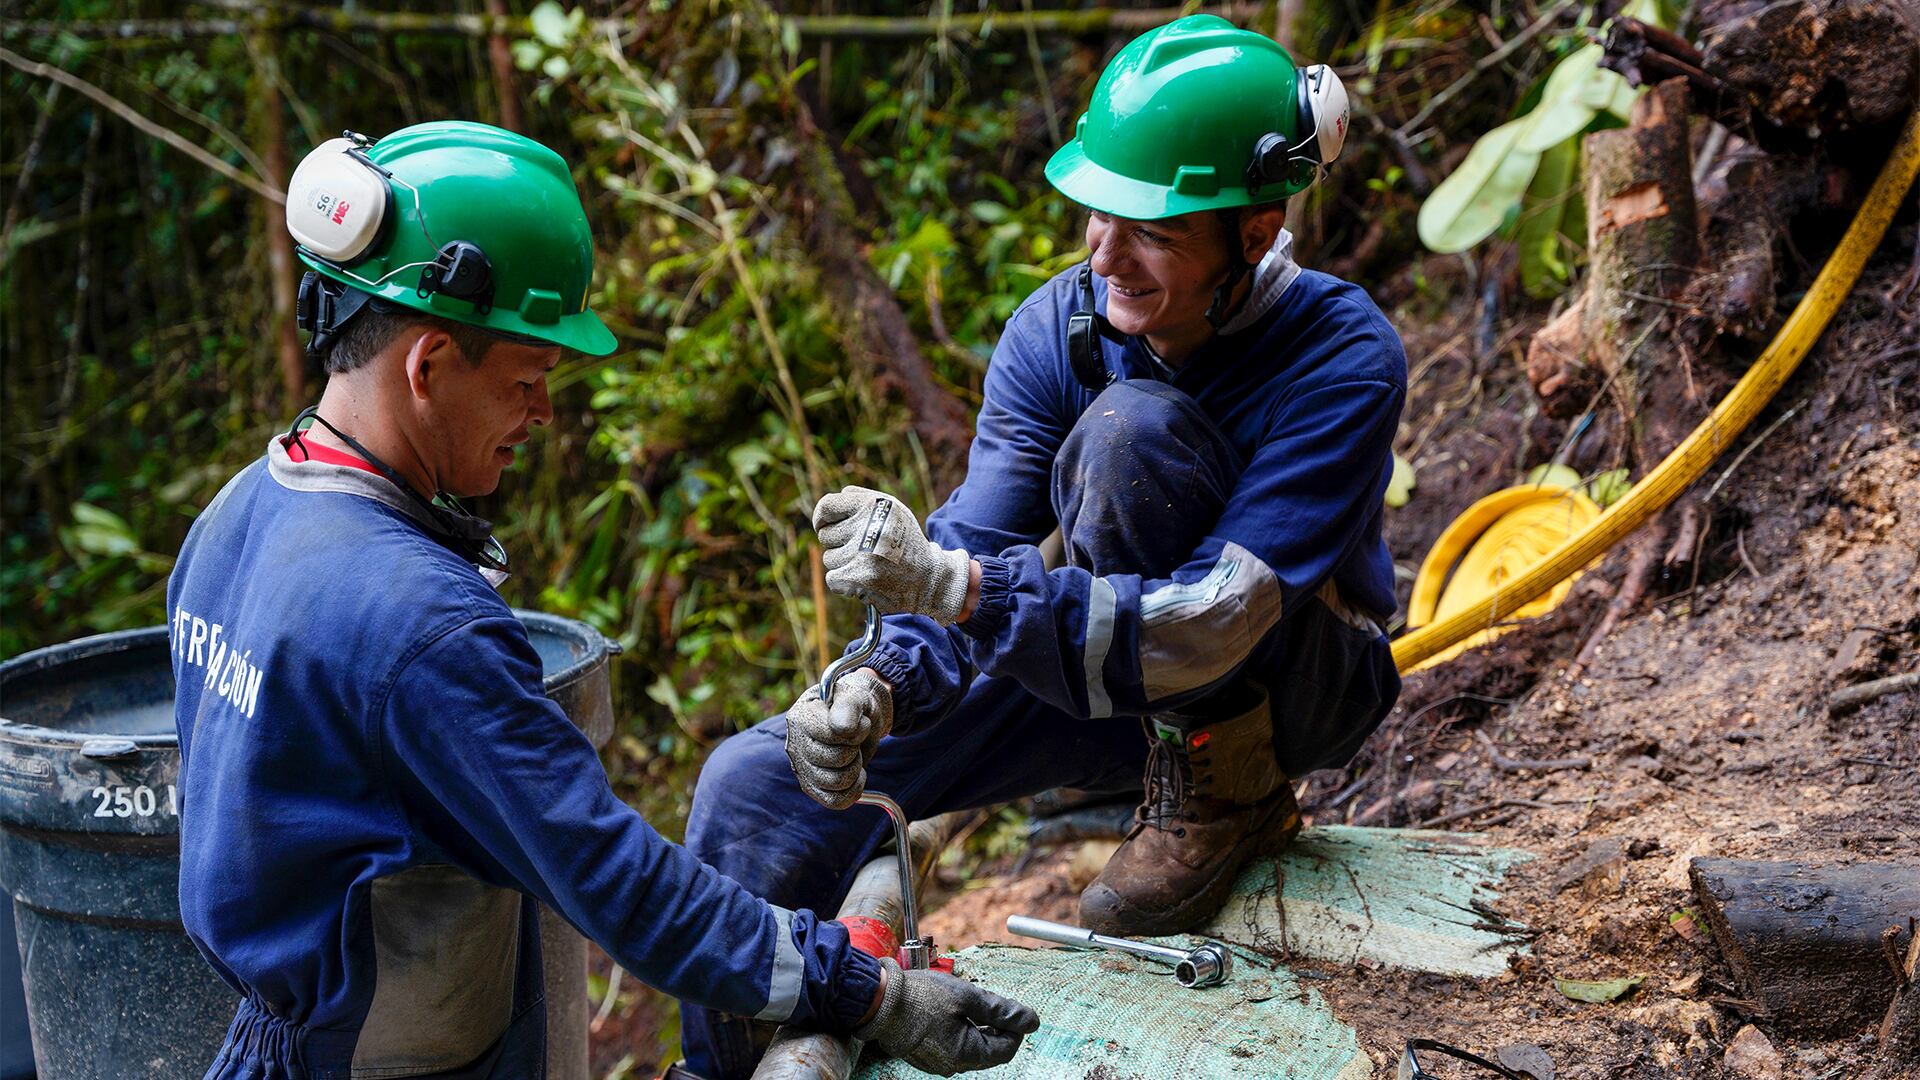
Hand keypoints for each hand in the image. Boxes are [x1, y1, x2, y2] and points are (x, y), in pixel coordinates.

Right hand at [783, 669, 891, 808]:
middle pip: (836, 759)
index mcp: (802, 716)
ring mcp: (801, 767)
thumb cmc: (853, 706)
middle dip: (856, 748)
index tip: (859, 722)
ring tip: (853, 754)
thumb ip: (848, 707)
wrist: (857, 719)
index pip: (833, 734)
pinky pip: (835, 801)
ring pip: (836, 782)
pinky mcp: (811, 786)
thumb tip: (843, 729)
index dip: (855, 731)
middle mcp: (795, 743)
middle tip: (855, 739)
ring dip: (855, 769)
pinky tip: (855, 775)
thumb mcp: (855, 697)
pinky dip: (853, 791)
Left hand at [815, 486, 971, 624]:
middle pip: (825, 535)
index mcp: (873, 505)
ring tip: (870, 564)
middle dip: (839, 543)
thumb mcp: (891, 510)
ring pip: (829, 559)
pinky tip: (866, 579)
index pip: (826, 505)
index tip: (822, 525)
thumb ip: (861, 499)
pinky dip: (845, 582)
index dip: (820, 517)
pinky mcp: (859, 578)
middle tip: (864, 549)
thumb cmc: (904, 541)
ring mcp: (863, 553)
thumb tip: (830, 502)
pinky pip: (832, 578)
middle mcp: (868, 526)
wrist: (929, 579)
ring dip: (844, 564)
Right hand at [856, 959, 1039, 1075]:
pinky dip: (958, 1031)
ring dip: (976, 1027)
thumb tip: (1032, 1022)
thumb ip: (1002, 1011)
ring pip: (970, 1048)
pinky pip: (951, 1047)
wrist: (879, 1000)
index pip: (1006, 1049)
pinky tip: (949, 1012)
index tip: (1011, 1009)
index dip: (1015, 1028)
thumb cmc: (922, 996)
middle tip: (988, 1002)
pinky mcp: (925, 1056)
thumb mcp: (968, 997)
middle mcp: (952, 1065)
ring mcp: (937, 1063)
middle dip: (995, 1027)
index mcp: (966, 1054)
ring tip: (965, 1003)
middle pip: (988, 1050)